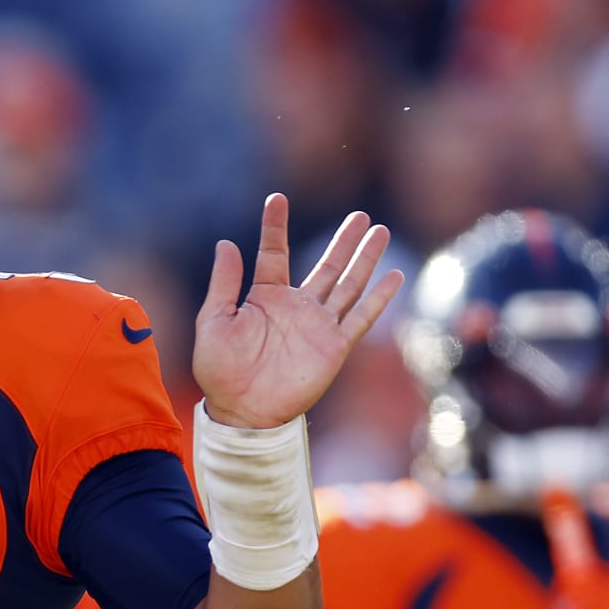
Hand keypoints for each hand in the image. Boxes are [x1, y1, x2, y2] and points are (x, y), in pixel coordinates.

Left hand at [194, 194, 402, 427]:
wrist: (241, 411)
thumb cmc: (220, 370)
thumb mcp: (214, 321)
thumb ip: (224, 284)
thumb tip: (226, 243)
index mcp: (264, 297)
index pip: (274, 252)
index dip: (275, 225)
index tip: (276, 198)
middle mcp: (296, 306)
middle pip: (326, 265)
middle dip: (344, 241)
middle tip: (360, 215)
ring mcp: (317, 325)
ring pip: (348, 284)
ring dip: (365, 259)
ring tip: (380, 231)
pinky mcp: (334, 346)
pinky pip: (360, 317)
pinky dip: (378, 297)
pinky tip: (394, 275)